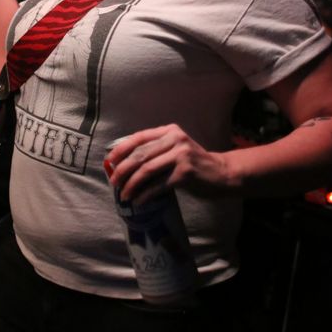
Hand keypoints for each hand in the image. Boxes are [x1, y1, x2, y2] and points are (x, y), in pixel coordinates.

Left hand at [104, 125, 235, 204]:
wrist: (222, 174)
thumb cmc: (193, 164)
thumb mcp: (175, 150)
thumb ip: (155, 151)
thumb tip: (123, 162)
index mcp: (169, 131)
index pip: (139, 137)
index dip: (121, 149)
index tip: (109, 161)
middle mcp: (175, 139)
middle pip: (140, 154)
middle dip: (123, 169)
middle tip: (113, 181)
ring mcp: (181, 155)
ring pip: (147, 170)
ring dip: (132, 184)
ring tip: (124, 195)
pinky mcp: (185, 173)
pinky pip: (158, 185)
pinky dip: (145, 195)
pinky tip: (138, 201)